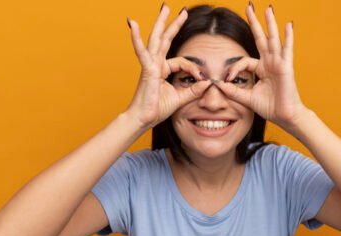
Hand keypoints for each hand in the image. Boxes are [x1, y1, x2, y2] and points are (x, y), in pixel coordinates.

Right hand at [124, 5, 209, 128]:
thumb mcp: (180, 99)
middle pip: (165, 39)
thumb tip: (208, 83)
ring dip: (161, 22)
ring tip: (165, 8)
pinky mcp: (147, 70)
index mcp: (162, 70)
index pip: (181, 62)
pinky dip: (136, 38)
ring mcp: (150, 65)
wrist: (143, 119)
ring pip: (156, 39)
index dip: (194, 69)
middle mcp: (155, 64)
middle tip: (183, 10)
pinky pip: (142, 51)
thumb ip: (194, 90)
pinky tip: (132, 24)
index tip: (202, 78)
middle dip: (174, 24)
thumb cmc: (156, 110)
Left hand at [215, 4, 309, 128]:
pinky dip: (288, 37)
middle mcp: (270, 63)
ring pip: (272, 39)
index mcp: (261, 69)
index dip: (233, 69)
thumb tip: (218, 84)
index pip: (244, 61)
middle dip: (255, 23)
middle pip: (260, 39)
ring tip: (267, 8)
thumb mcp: (247, 98)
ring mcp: (279, 63)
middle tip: (249, 6)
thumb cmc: (270, 107)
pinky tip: (288, 24)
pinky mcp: (286, 67)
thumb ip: (233, 91)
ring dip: (270, 23)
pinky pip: (287, 49)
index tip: (226, 80)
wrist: (284, 116)